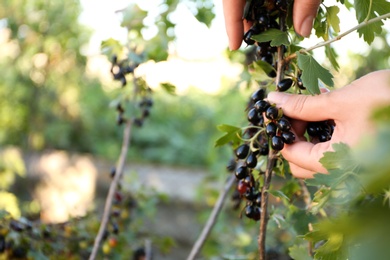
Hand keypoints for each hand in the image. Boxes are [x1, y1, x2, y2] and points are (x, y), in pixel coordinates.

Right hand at [222, 0, 320, 49]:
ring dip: (260, 11)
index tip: (235, 46)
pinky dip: (270, 1)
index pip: (232, 2)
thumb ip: (307, 2)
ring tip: (271, 30)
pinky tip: (282, 10)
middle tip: (258, 41)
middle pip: (240, 1)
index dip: (232, 25)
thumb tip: (303, 32)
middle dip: (247, 20)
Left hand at [267, 70, 389, 177]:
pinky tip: (330, 112)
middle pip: (300, 163)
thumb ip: (304, 105)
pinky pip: (334, 154)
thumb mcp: (342, 100)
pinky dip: (326, 135)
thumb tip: (272, 101)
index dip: (281, 132)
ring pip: (316, 159)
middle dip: (293, 136)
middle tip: (298, 110)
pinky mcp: (362, 159)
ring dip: (309, 135)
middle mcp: (344, 173)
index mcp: (337, 163)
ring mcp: (354, 169)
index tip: (281, 110)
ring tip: (315, 107)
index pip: (291, 155)